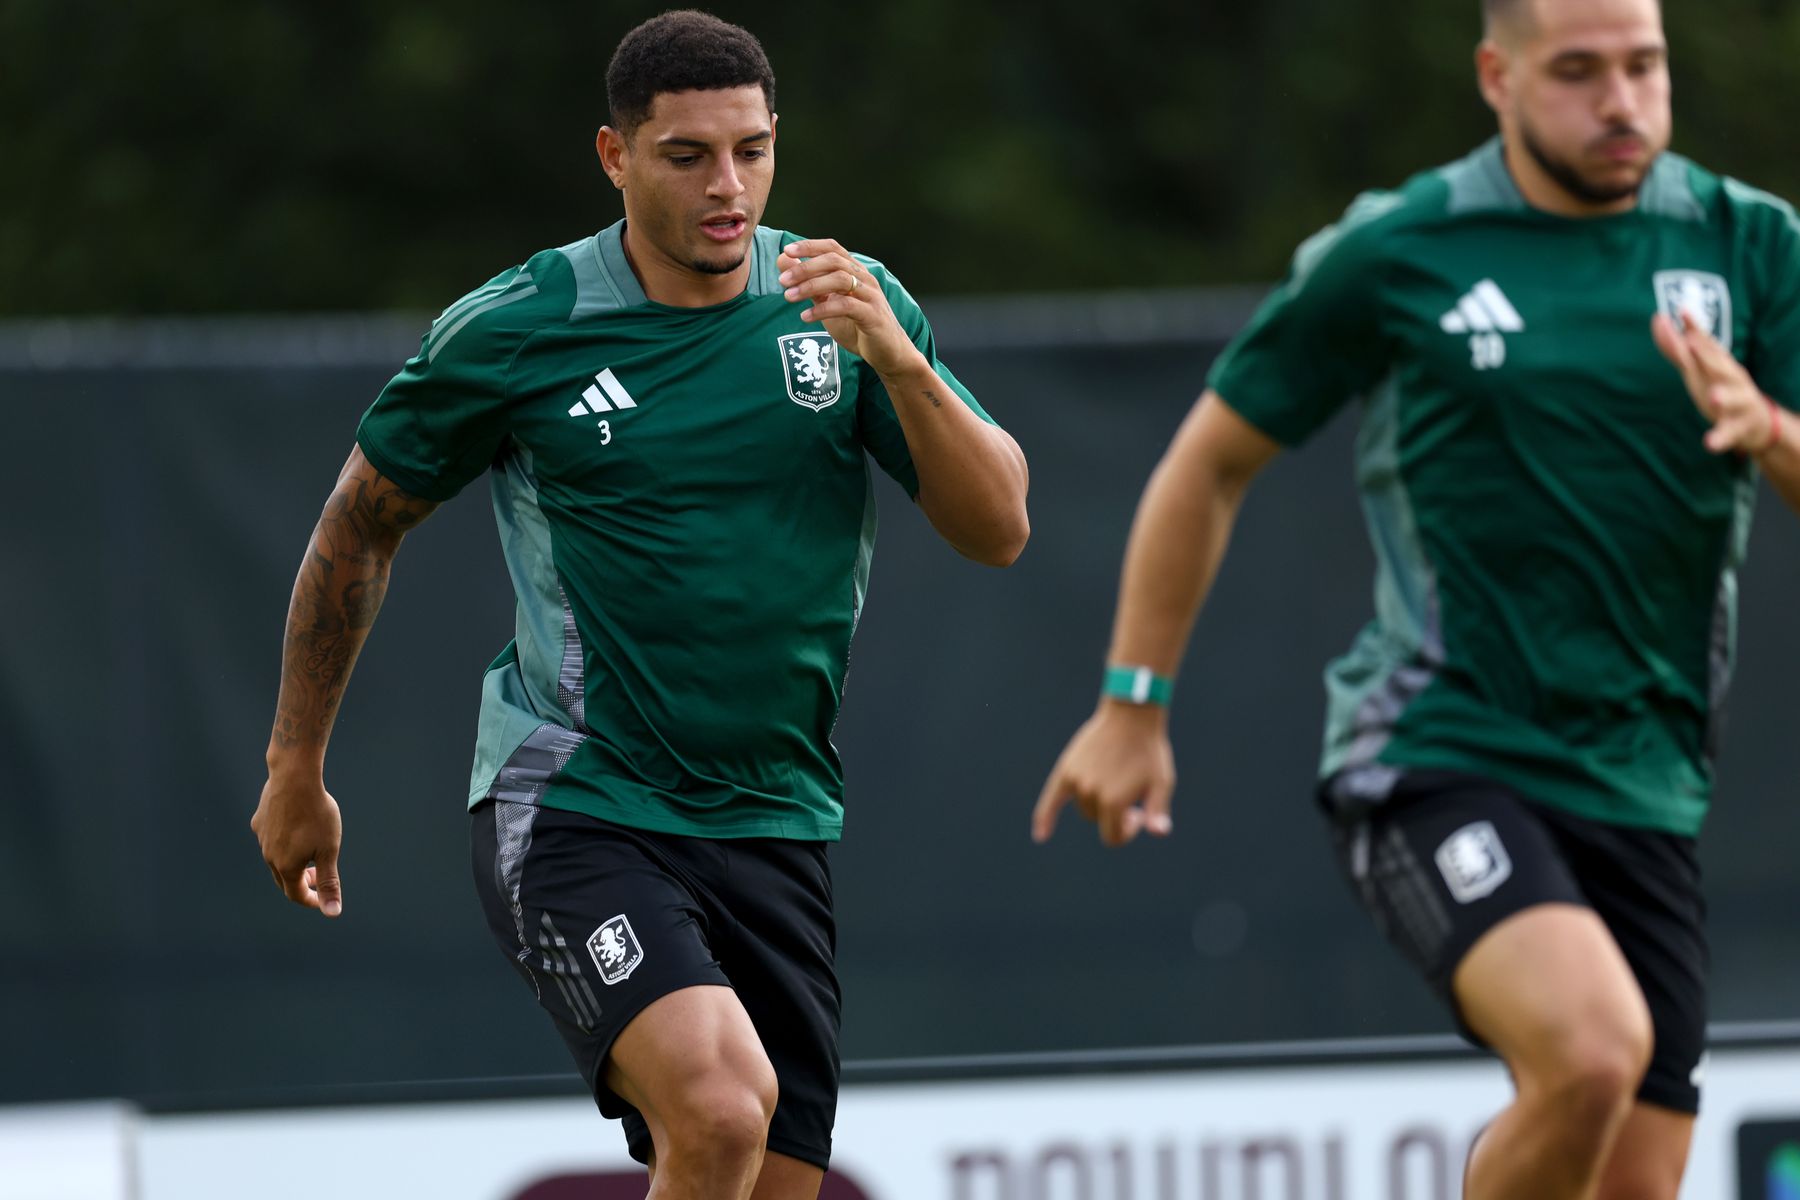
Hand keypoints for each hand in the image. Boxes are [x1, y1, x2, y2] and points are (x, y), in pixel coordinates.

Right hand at [251, 772, 343, 916]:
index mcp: (286, 866)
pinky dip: (283, 843)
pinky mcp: (259, 820)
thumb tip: (332, 913)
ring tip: (309, 853)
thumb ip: (329, 882)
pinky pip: (270, 838)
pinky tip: (296, 829)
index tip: (323, 899)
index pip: (296, 894)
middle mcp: (268, 855)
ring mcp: (262, 837)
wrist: (294, 778)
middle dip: (302, 883)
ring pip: (275, 858)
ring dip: (292, 863)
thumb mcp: (329, 850)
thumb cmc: (316, 814)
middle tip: (319, 876)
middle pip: (284, 879)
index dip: (311, 900)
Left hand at [776, 239, 920, 376]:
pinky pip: (846, 306)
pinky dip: (823, 310)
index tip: (787, 251)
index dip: (810, 246)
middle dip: (805, 268)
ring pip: (841, 280)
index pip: (833, 249)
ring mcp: (871, 296)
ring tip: (789, 297)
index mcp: (855, 272)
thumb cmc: (857, 326)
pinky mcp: (873, 316)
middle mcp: (865, 279)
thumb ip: (810, 284)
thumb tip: (784, 261)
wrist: (887, 353)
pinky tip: (805, 317)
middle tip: (783, 280)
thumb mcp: (829, 303)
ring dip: (811, 286)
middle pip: (834, 261)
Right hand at [1032, 701, 1176, 846]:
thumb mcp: (1162, 782)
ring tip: (1114, 780)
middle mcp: (1091, 793)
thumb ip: (1158, 811)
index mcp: (1114, 802)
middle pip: (1097, 821)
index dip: (1127, 831)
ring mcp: (1076, 780)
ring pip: (1083, 807)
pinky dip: (1045, 817)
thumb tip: (1159, 833)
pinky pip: (1051, 799)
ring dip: (1097, 802)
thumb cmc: (1149, 751)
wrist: (1131, 716)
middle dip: (1114, 814)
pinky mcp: (1066, 769)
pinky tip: (1041, 835)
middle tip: (1130, 793)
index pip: (1113, 837)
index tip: (1138, 813)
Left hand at [1652, 310, 1781, 454]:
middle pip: (1721, 366)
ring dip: (1724, 397)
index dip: (1695, 329)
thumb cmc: (1722, 390)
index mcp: (1720, 365)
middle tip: (1692, 342)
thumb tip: (1658, 320)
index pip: (1706, 344)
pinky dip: (1719, 437)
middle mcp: (1731, 380)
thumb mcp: (1700, 369)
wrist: (1758, 423)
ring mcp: (1738, 403)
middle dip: (1708, 354)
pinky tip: (1708, 443)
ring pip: (1733, 399)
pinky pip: (1729, 433)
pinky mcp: (1738, 427)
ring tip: (1714, 397)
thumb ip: (1678, 349)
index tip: (1682, 311)